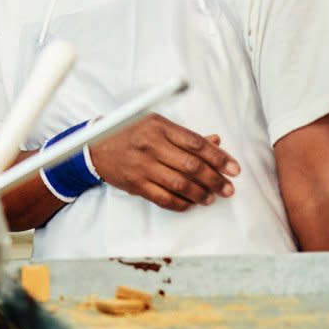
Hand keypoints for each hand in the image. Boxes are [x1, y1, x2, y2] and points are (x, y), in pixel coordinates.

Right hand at [89, 114, 238, 211]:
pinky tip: (190, 203)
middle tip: (228, 188)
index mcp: (159, 127)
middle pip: (191, 166)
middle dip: (215, 179)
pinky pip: (164, 198)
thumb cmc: (130, 134)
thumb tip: (217, 141)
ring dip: (201, 194)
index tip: (234, 169)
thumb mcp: (156, 126)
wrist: (95, 148)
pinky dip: (181, 203)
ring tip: (211, 197)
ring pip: (180, 184)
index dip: (219, 157)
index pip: (196, 144)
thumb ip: (186, 136)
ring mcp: (142, 166)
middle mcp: (150, 145)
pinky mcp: (135, 183)